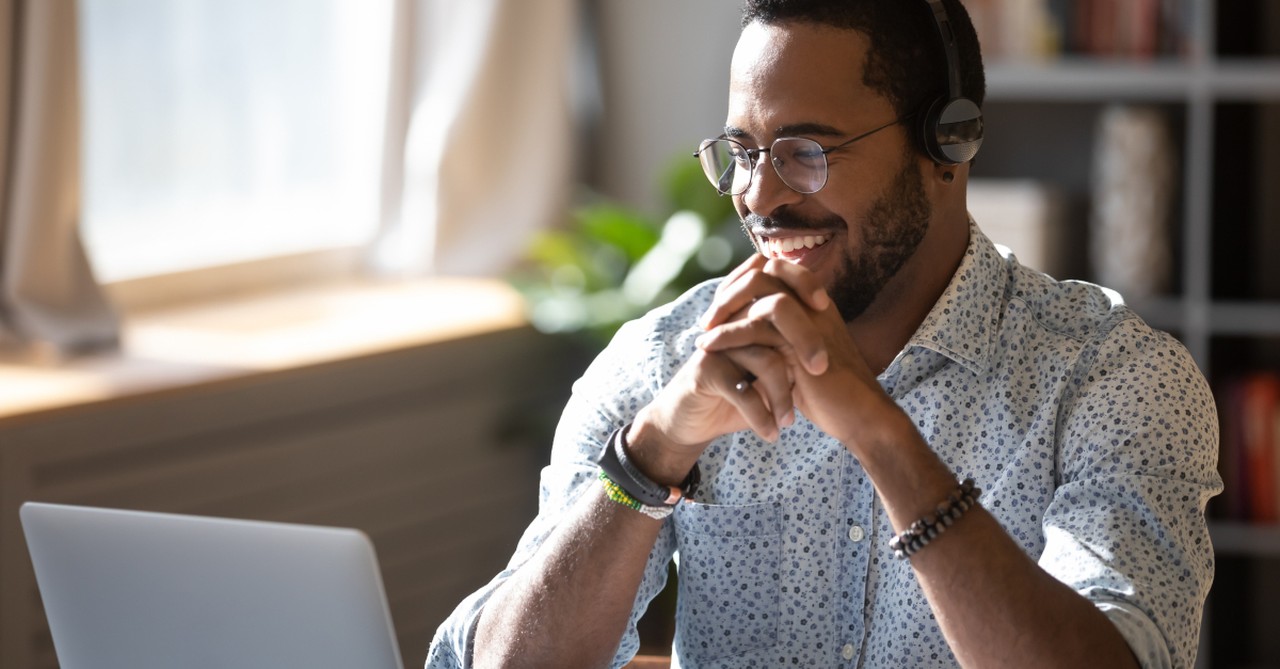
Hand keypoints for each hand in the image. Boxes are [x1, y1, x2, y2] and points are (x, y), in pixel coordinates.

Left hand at [695, 255, 895, 445]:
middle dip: (730, 290)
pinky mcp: (802, 342)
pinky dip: (727, 334)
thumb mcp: (800, 358)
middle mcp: (813, 304)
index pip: (775, 270)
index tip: (721, 308)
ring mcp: (810, 319)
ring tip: (703, 332)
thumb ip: (780, 338)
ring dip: (724, 308)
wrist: (859, 417)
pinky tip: (708, 347)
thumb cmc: (830, 393)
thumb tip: (748, 330)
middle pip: (765, 271)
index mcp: (815, 303)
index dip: (743, 282)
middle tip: (708, 318)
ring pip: (759, 291)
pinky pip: (756, 325)